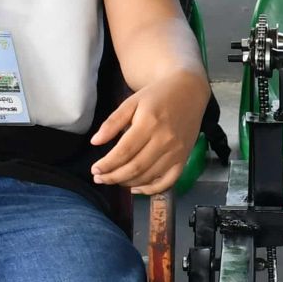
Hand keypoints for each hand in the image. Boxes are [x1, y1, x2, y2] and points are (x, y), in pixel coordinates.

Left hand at [91, 68, 209, 195]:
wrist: (188, 92)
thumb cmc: (157, 96)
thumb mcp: (131, 102)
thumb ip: (112, 122)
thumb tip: (95, 142)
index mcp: (149, 123)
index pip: (124, 152)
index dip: (107, 164)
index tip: (94, 170)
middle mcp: (165, 140)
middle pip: (135, 167)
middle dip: (113, 177)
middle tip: (99, 179)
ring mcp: (176, 151)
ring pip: (149, 176)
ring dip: (127, 183)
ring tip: (113, 180)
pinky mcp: (184, 158)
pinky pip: (168, 181)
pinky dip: (151, 190)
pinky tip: (136, 188)